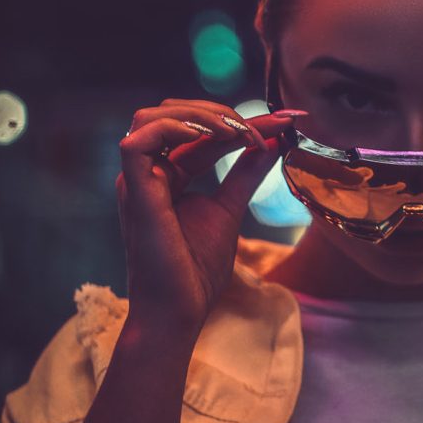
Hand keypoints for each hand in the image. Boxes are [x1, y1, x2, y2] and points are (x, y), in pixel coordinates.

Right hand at [117, 98, 303, 332]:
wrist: (181, 310)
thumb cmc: (197, 270)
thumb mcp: (230, 209)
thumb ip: (247, 173)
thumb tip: (274, 141)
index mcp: (167, 175)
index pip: (201, 132)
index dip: (244, 120)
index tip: (288, 119)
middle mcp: (148, 173)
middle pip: (174, 114)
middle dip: (222, 112)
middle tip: (267, 127)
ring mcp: (136, 181)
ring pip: (152, 117)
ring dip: (200, 115)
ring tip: (241, 132)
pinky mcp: (133, 192)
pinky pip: (138, 141)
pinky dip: (175, 128)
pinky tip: (214, 136)